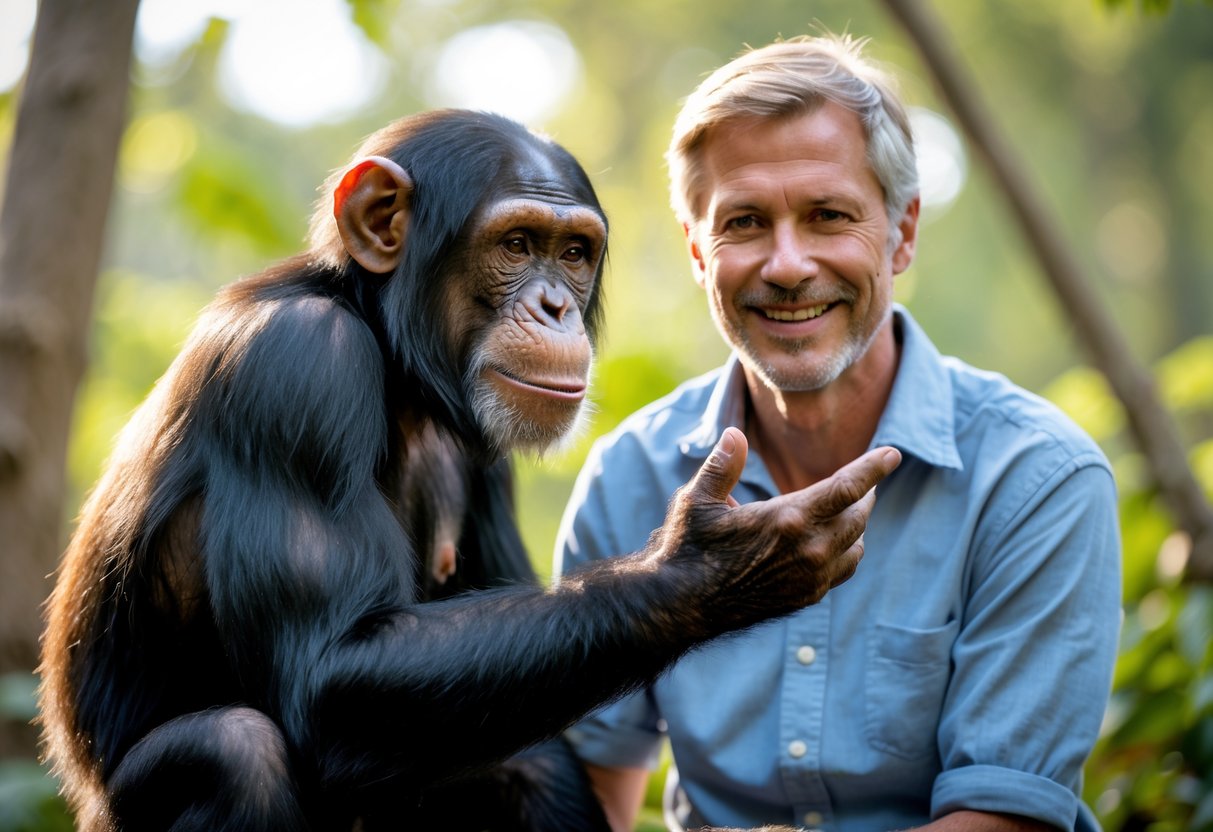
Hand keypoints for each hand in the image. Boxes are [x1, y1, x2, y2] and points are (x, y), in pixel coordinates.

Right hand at [651, 426, 900, 637]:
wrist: (682, 605)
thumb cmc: (687, 547)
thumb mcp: (696, 499)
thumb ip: (722, 465)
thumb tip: (736, 434)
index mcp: (787, 519)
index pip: (847, 488)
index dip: (873, 468)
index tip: (893, 454)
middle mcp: (808, 550)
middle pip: (858, 515)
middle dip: (865, 493)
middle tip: (866, 479)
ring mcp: (810, 577)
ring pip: (856, 544)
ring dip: (857, 523)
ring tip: (851, 508)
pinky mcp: (806, 596)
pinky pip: (844, 569)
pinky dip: (849, 550)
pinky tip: (838, 542)